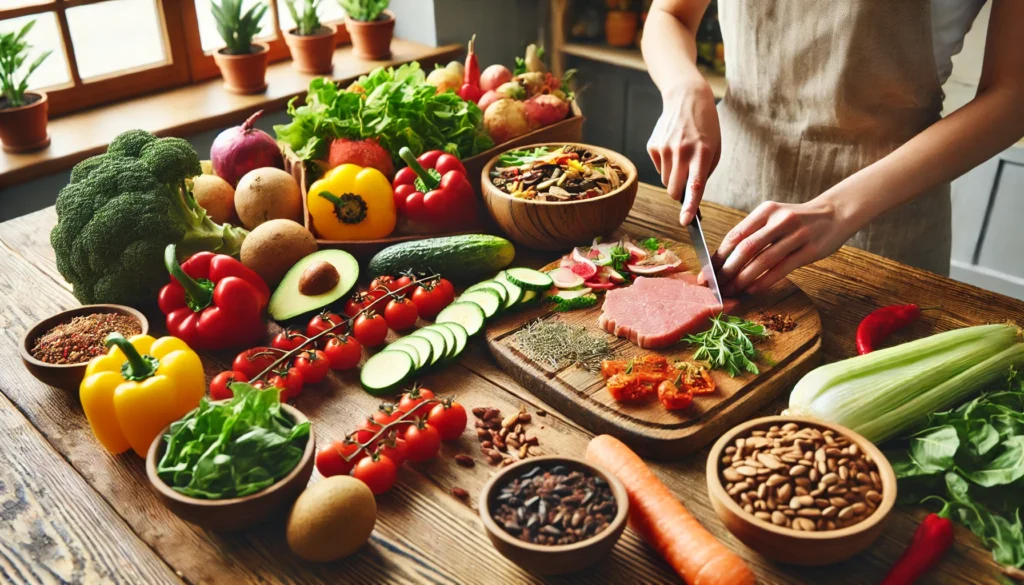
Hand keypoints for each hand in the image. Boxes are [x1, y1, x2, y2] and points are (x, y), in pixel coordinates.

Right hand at [647, 80, 720, 226]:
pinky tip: (673, 149)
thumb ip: (703, 173)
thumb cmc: (705, 127)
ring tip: (682, 158)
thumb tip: (690, 196)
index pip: (694, 186)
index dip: (689, 206)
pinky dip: (666, 166)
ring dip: (673, 178)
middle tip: (686, 185)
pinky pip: (658, 168)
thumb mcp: (714, 149)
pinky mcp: (653, 146)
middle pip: (674, 190)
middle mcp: (681, 152)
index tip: (686, 222)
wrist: (686, 98)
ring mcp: (664, 148)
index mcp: (701, 153)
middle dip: (679, 195)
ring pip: (666, 181)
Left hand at [711, 199, 854, 295]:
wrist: (835, 214)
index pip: (735, 235)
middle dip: (726, 270)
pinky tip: (751, 290)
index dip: (718, 257)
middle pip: (746, 248)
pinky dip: (764, 281)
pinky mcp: (810, 250)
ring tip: (731, 291)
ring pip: (762, 260)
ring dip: (742, 279)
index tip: (707, 273)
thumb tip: (723, 260)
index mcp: (766, 210)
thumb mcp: (774, 217)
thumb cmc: (797, 221)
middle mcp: (779, 220)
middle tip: (715, 286)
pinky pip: (782, 268)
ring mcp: (796, 234)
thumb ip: (753, 233)